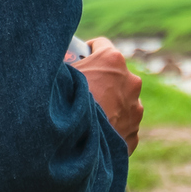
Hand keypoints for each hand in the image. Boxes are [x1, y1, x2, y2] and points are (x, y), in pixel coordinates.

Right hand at [70, 37, 142, 152]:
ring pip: (121, 100)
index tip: (79, 59)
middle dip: (101, 79)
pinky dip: (111, 126)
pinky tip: (94, 132)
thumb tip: (56, 61)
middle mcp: (130, 80)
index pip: (100, 44)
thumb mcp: (59, 77)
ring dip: (109, 104)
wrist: (74, 147)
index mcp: (112, 60)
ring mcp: (135, 108)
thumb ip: (65, 65)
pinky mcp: (134, 131)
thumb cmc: (62, 105)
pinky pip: (122, 124)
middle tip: (81, 91)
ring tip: (87, 115)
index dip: (87, 51)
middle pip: (114, 74)